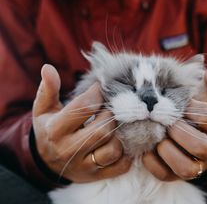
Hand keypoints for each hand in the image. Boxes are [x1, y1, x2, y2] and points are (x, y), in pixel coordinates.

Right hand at [32, 64, 131, 182]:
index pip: (85, 107)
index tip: (101, 87)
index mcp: (55, 130)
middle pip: (103, 128)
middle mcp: (69, 150)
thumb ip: (48, 90)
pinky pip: (121, 166)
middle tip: (109, 107)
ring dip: (119, 134)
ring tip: (113, 124)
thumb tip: (48, 68)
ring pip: (114, 148)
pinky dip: (126, 153)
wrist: (47, 161)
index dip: (98, 92)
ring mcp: (84, 166)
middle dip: (110, 114)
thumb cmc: (49, 128)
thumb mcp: (43, 109)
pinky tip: (120, 141)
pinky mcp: (96, 176)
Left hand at [142, 69, 206, 180]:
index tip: (179, 103)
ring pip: (186, 167)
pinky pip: (164, 175)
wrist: (193, 133)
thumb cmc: (198, 112)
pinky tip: (147, 148)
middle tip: (165, 120)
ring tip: (158, 136)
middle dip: (179, 131)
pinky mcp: (176, 175)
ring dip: (167, 150)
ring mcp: (195, 166)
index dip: (191, 108)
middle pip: (201, 147)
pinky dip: (152, 161)